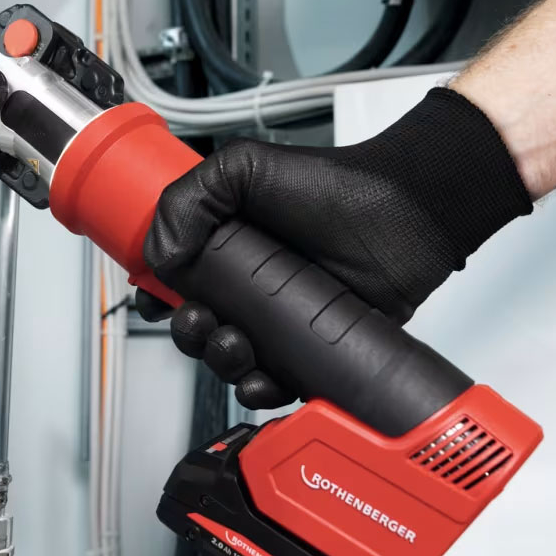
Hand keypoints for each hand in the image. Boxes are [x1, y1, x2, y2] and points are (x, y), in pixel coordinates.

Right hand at [139, 87, 531, 407]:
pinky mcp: (311, 348)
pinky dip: (260, 389)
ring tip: (235, 341)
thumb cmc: (333, 187)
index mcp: (226, 246)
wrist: (400, 214)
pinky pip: (276, 382)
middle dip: (188, 333)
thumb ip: (188, 198)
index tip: (154, 298)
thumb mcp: (243, 167)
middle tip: (200, 318)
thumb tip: (159, 254)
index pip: (174, 281)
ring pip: (230, 360)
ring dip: (220, 361)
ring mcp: (280, 319)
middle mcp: (249, 285)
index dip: (156, 295)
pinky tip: (262, 376)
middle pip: (197, 326)